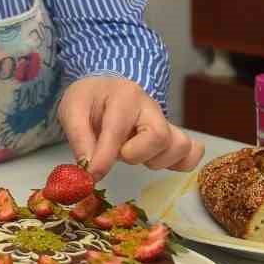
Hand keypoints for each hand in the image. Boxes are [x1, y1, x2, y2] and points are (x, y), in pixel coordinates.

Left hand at [58, 76, 202, 180]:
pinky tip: (156, 161)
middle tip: (120, 154)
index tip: (92, 175)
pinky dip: (180, 163)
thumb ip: (79, 139)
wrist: (104, 88)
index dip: (105, 157)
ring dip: (158, 160)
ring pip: (179, 146)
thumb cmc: (89, 100)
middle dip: (137, 155)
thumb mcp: (72, 110)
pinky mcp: (173, 135)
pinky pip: (192, 152)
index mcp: (124, 96)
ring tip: (135, 154)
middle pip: (160, 137)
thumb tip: (88, 170)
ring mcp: (165, 121)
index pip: (118, 130)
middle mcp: (150, 107)